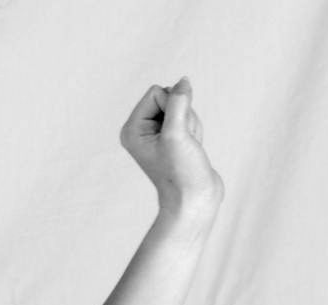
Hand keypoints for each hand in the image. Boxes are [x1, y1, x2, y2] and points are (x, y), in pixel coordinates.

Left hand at [121, 77, 222, 216]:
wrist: (194, 200)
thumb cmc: (182, 172)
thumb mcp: (178, 133)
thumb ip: (178, 103)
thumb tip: (183, 81)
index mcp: (131, 129)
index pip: (157, 92)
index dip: (173, 106)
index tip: (174, 133)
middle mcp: (140, 131)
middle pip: (169, 96)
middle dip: (184, 115)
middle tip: (182, 142)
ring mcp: (156, 134)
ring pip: (182, 106)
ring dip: (192, 123)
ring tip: (187, 147)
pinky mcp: (171, 138)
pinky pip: (189, 117)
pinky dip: (195, 129)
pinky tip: (192, 147)